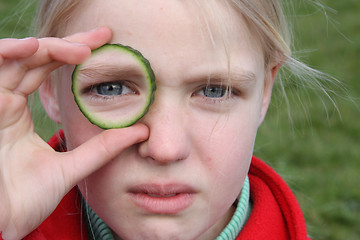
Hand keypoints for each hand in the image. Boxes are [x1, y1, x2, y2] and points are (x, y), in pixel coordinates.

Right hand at [0, 27, 148, 238]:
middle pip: (35, 57)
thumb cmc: (24, 200)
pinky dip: (9, 53)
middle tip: (102, 36)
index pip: (48, 70)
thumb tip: (140, 132)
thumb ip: (102, 149)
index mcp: (19, 113)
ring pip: (14, 57)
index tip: (105, 44)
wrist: (0, 226)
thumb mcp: (71, 167)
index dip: (73, 53)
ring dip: (45, 47)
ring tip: (79, 48)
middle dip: (69, 43)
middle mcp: (4, 102)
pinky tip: (34, 48)